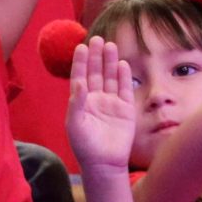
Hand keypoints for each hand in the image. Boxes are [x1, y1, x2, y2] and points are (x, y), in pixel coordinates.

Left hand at [65, 37, 138, 170]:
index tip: (81, 47)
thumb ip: (77, 102)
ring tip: (110, 45)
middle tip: (97, 39)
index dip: (81, 62)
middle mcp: (96, 99)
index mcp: (81, 102)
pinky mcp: (126, 109)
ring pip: (110, 77)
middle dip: (96, 56)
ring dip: (110, 62)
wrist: (104, 163)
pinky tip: (122, 64)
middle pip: (96, 73)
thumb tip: (79, 82)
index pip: (80, 77)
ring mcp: (111, 103)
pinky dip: (123, 77)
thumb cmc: (85, 145)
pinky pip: (125, 89)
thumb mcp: (75, 124)